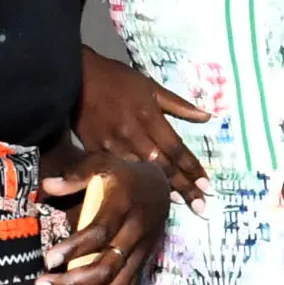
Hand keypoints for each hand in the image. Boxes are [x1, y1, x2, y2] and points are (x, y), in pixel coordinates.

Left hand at [43, 155, 164, 284]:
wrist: (160, 185)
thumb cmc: (124, 175)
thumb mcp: (102, 165)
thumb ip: (75, 176)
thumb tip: (47, 187)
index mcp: (124, 206)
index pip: (100, 233)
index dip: (74, 249)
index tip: (47, 260)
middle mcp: (136, 234)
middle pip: (106, 268)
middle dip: (72, 282)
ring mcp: (141, 254)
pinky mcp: (143, 267)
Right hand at [79, 49, 208, 207]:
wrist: (76, 77)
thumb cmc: (117, 80)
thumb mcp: (150, 86)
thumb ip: (179, 105)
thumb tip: (208, 116)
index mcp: (150, 117)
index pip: (177, 148)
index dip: (192, 169)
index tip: (207, 187)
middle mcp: (135, 135)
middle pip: (163, 167)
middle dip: (183, 188)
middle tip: (200, 207)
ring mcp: (114, 145)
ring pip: (140, 173)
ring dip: (159, 188)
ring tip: (178, 203)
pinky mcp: (95, 151)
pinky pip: (116, 171)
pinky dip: (130, 182)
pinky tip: (141, 194)